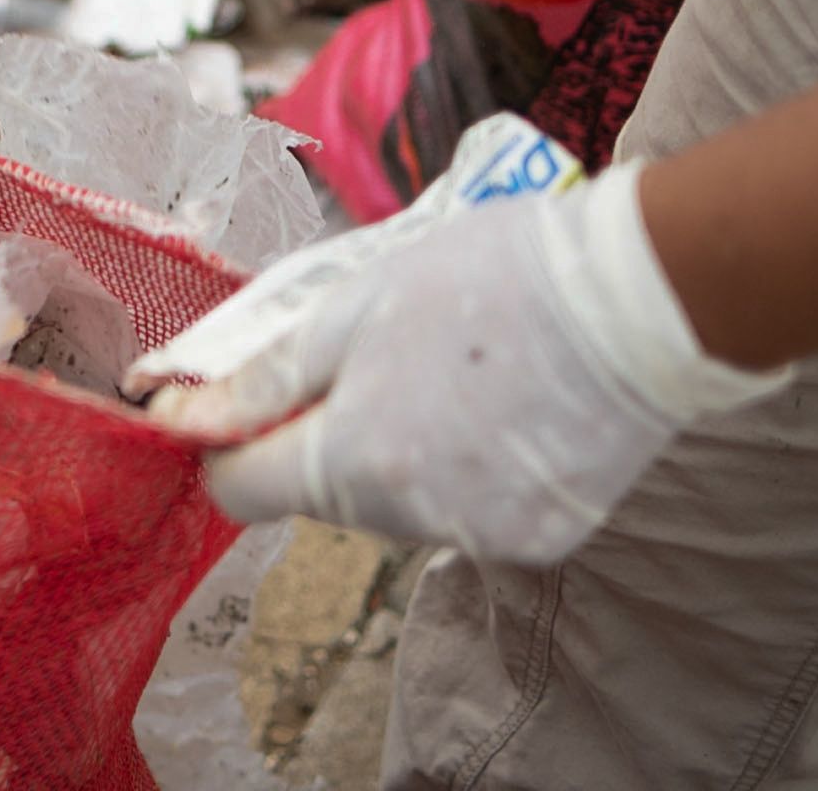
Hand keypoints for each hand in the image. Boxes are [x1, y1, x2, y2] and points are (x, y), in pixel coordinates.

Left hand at [142, 162, 785, 565]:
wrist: (642, 298)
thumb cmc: (492, 278)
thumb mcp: (354, 305)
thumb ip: (264, 375)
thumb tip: (176, 414)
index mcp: (356, 459)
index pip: (239, 489)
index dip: (227, 440)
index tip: (239, 398)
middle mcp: (413, 519)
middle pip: (322, 490)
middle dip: (328, 429)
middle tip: (383, 351)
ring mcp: (483, 537)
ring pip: (393, 501)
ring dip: (398, 448)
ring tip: (455, 370)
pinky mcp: (541, 540)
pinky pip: (465, 510)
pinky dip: (466, 468)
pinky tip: (504, 406)